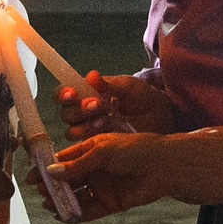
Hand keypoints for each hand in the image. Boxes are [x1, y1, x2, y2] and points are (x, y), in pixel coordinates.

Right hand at [41, 132, 172, 221]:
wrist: (164, 166)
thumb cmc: (135, 149)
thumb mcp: (102, 151)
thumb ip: (78, 164)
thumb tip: (53, 172)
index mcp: (92, 149)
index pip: (64, 159)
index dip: (48, 167)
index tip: (32, 175)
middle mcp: (95, 168)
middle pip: (69, 179)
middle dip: (53, 186)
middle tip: (40, 193)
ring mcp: (103, 186)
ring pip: (78, 196)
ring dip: (63, 200)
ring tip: (49, 204)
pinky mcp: (111, 202)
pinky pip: (90, 210)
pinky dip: (77, 213)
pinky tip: (64, 216)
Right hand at [58, 72, 176, 140]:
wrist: (160, 117)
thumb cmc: (141, 97)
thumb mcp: (127, 87)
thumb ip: (109, 84)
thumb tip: (91, 76)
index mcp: (85, 94)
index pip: (63, 94)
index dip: (63, 94)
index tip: (73, 94)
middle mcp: (83, 114)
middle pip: (65, 114)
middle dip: (79, 109)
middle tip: (98, 104)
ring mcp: (89, 131)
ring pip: (71, 131)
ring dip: (85, 125)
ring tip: (105, 119)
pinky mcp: (97, 147)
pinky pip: (84, 148)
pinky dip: (92, 138)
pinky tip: (106, 130)